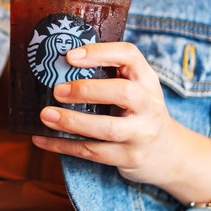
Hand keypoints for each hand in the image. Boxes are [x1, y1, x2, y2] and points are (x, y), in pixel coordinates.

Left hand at [31, 42, 182, 185]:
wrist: (168, 154)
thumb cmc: (140, 112)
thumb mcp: (136, 87)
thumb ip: (109, 75)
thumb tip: (58, 63)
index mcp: (146, 79)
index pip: (129, 56)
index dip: (100, 53)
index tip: (71, 56)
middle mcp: (148, 105)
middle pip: (124, 93)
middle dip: (87, 90)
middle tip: (57, 90)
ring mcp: (141, 134)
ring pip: (108, 128)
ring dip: (72, 122)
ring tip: (45, 115)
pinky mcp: (129, 157)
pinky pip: (93, 152)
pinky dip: (63, 146)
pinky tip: (41, 139)